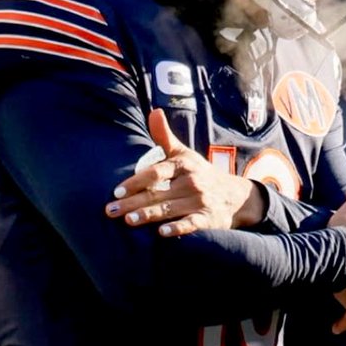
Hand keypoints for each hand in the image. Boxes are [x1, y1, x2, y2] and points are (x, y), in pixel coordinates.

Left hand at [105, 108, 264, 235]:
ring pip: (169, 209)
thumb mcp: (185, 153)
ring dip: (148, 216)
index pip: (156, 173)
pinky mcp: (208, 219)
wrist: (235, 195)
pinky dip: (177, 228)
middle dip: (132, 203)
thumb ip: (165, 136)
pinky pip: (191, 224)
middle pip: (158, 193)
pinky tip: (161, 233)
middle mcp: (192, 182)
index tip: (117, 191)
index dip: (136, 182)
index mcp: (184, 165)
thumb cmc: (201, 173)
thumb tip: (154, 112)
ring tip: (128, 221)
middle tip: (110, 210)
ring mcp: (200, 201)